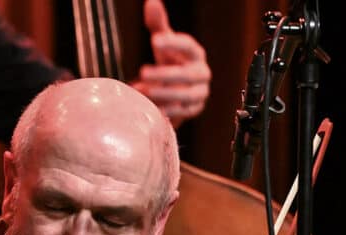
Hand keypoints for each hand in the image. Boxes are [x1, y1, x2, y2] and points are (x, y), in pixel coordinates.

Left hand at [132, 0, 210, 124]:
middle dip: (164, 74)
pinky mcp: (194, 110)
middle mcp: (202, 73)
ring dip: (164, 93)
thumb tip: (151, 1)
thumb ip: (158, 23)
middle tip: (143, 71)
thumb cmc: (169, 62)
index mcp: (196, 53)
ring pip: (186, 95)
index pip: (187, 46)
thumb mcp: (163, 43)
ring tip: (144, 91)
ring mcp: (200, 93)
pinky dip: (169, 110)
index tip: (153, 40)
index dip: (172, 43)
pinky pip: (183, 112)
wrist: (175, 90)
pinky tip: (155, 108)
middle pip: (187, 74)